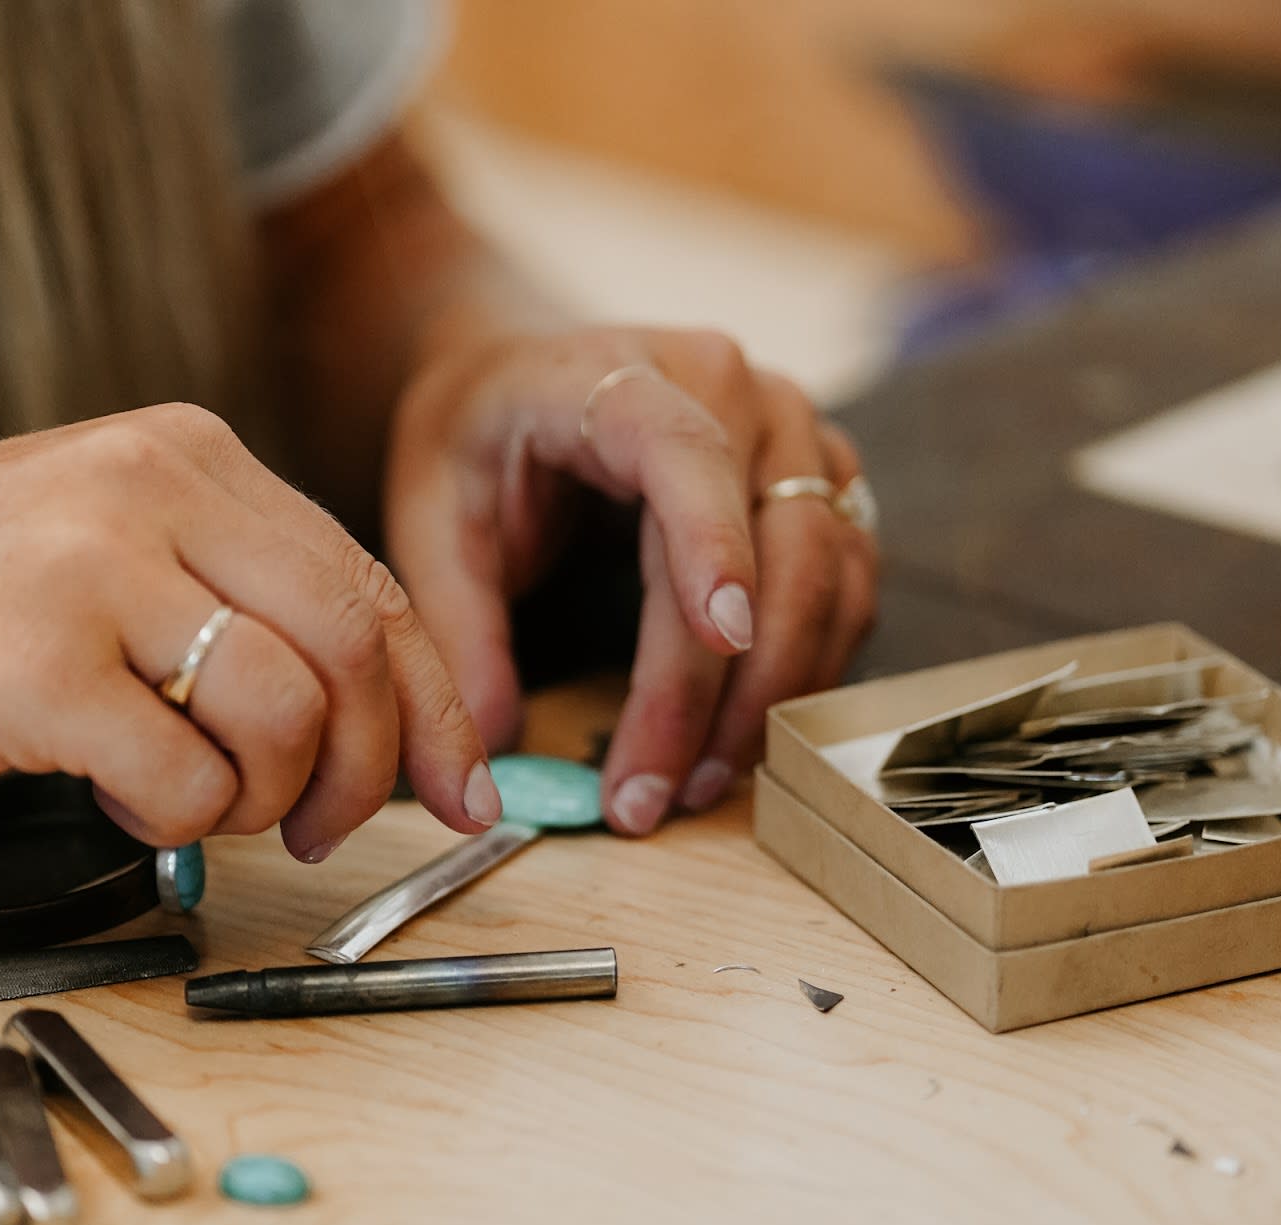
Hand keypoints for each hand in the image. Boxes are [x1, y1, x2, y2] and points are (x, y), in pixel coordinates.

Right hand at [0, 403, 499, 856]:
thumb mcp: (108, 551)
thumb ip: (235, 601)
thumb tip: (364, 717)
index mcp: (188, 455)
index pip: (373, 584)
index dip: (437, 704)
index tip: (465, 787)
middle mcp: (152, 487)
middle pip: (355, 645)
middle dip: (370, 767)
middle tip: (327, 827)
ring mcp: (93, 566)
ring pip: (283, 714)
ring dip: (262, 797)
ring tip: (196, 802)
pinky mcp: (36, 661)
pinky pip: (182, 778)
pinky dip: (174, 820)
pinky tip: (115, 796)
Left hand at [384, 327, 877, 834]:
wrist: (528, 378)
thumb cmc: (480, 440)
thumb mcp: (432, 519)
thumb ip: (458, 630)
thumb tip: (492, 757)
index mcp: (621, 375)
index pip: (687, 451)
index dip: (713, 543)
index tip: (720, 637)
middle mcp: (736, 390)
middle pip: (773, 543)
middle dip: (723, 688)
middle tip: (656, 794)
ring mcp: (795, 434)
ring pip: (827, 576)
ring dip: (772, 697)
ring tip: (691, 784)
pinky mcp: (824, 484)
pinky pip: (848, 587)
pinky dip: (808, 670)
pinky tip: (743, 735)